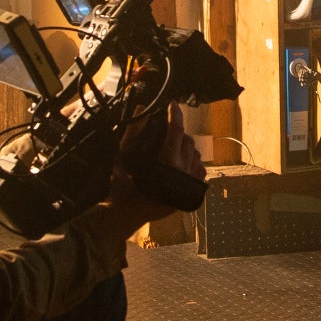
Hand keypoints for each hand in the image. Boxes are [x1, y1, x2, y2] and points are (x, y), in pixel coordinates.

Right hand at [110, 103, 205, 222]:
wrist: (125, 215)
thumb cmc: (121, 186)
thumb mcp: (122, 156)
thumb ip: (133, 131)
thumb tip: (141, 109)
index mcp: (166, 162)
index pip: (176, 131)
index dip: (175, 114)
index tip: (172, 104)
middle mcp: (181, 173)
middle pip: (187, 141)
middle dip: (178, 132)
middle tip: (166, 130)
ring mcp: (188, 185)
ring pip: (195, 155)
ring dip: (186, 147)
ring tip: (172, 146)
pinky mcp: (189, 194)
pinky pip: (199, 171)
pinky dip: (192, 163)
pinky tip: (181, 162)